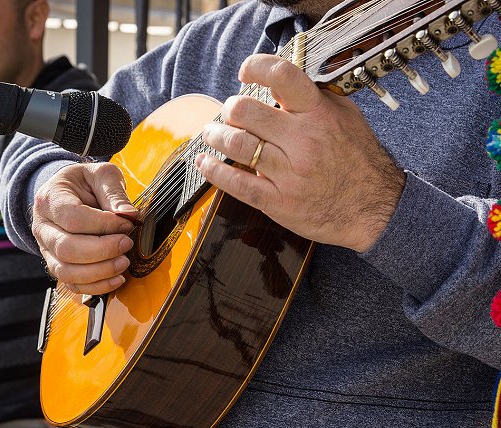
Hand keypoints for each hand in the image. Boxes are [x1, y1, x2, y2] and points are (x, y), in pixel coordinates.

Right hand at [32, 162, 137, 293]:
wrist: (67, 193)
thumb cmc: (85, 183)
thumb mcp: (101, 175)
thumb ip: (114, 193)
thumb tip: (130, 216)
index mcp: (50, 199)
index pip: (73, 218)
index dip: (103, 225)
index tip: (127, 224)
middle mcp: (42, 227)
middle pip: (67, 249)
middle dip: (102, 250)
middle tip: (127, 243)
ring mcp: (47, 249)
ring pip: (67, 271)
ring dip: (100, 271)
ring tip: (124, 263)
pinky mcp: (57, 265)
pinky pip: (72, 284)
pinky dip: (96, 286)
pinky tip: (117, 279)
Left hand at [196, 54, 405, 252]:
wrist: (375, 209)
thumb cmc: (359, 161)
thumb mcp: (347, 118)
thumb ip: (315, 98)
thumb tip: (283, 81)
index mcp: (319, 115)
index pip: (282, 76)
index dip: (256, 67)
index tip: (246, 72)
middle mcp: (302, 141)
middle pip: (246, 111)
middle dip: (230, 108)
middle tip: (229, 112)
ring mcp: (289, 173)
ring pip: (237, 145)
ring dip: (215, 135)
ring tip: (212, 133)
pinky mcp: (279, 202)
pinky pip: (238, 184)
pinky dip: (214, 171)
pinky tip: (204, 162)